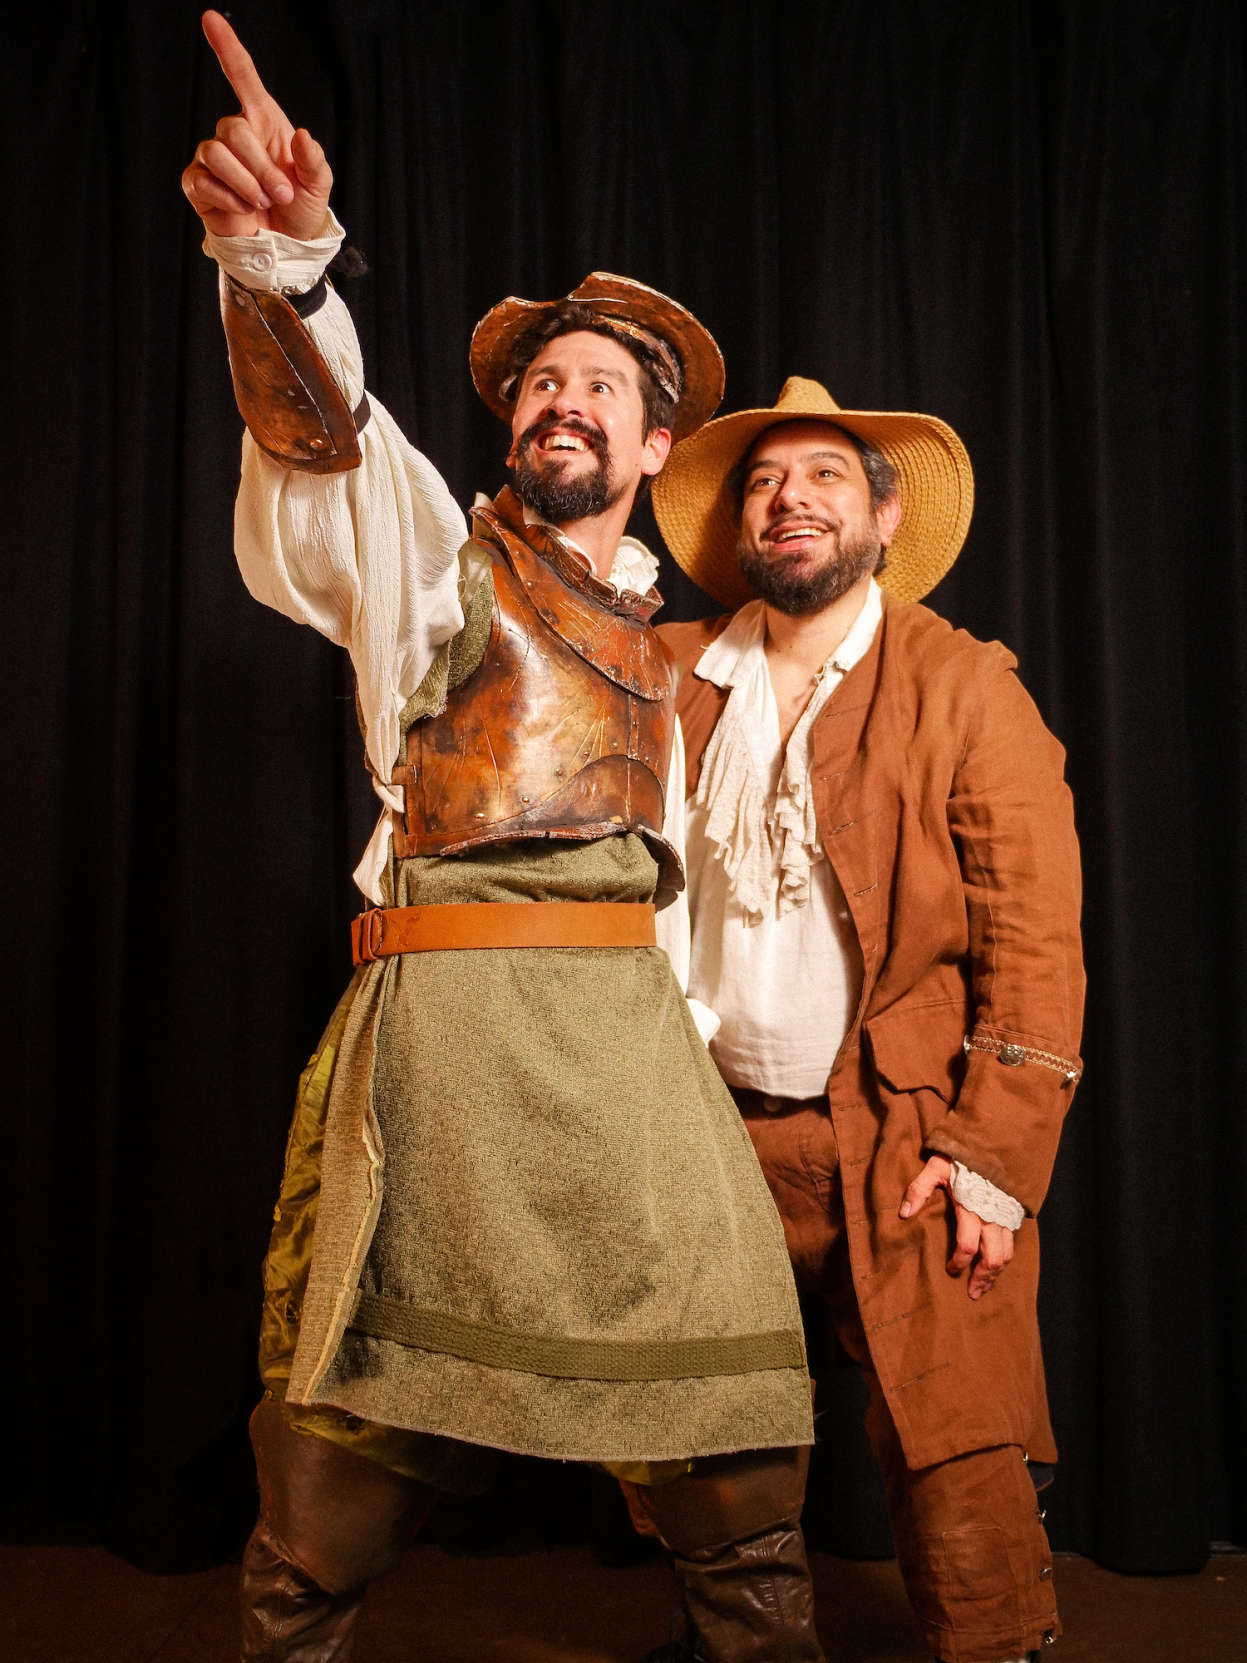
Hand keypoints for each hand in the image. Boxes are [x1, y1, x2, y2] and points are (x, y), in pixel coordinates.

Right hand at [181, 10, 332, 239]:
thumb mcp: (319, 186)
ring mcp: (213, 157)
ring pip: (215, 151)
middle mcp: (235, 134)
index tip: (209, 18)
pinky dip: (230, 198)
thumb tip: (302, 135)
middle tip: (281, 195)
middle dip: (261, 167)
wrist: (283, 247)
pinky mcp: (198, 183)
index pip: (242, 77)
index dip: (227, 48)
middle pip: (232, 128)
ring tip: (264, 203)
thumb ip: (314, 160)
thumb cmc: (299, 210)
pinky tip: (244, 209)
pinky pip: (204, 180)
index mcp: (264, 122)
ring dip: (246, 183)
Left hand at [899, 1154, 1013, 1300]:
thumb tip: (904, 1214)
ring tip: (985, 1285)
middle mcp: (992, 1216)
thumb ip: (919, 1189)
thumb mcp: (935, 1166)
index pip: (967, 1246)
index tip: (950, 1270)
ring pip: (1007, 1254)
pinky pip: (1013, 1242)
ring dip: (996, 1273)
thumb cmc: (961, 1155)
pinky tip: (996, 1264)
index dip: (958, 1262)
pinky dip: (1005, 1257)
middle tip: (973, 1293)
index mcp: (971, 1208)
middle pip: (993, 1258)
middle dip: (983, 1278)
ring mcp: (1006, 1216)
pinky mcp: (1014, 1213)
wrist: (994, 1139)